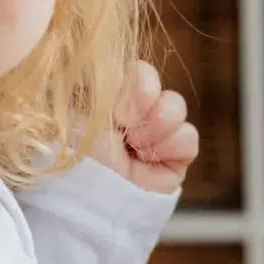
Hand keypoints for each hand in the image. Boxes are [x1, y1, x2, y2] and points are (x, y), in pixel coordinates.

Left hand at [92, 60, 197, 195]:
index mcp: (105, 97)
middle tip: (125, 125)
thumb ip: (105, 79)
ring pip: (176, 106)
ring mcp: (153, 136)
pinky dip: (171, 146)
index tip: (118, 108)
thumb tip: (125, 66)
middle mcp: (130, 114)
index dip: (135, 82)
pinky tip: (149, 160)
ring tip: (135, 147)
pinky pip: (189, 137)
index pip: (134, 70)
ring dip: (156, 126)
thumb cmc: (74, 154)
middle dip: (143, 100)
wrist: (88, 197)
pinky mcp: (174, 161)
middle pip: (155, 82)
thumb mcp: (81, 107)